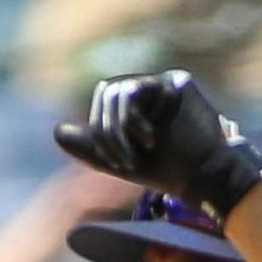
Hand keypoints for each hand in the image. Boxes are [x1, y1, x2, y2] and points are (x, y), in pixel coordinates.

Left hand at [53, 69, 261, 220]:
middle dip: (105, 132)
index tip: (116, 164)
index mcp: (138, 102)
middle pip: (107, 92)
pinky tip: (150, 141)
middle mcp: (151, 88)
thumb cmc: (168, 172)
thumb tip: (56, 132)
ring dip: (116, 131)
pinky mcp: (177, 82)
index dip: (99, 131)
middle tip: (122, 163)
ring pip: (117, 91)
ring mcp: (164, 83)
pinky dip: (132, 122)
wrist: (204, 179)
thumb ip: (91, 148)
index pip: (104, 101)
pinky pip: (135, 91)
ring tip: (136, 156)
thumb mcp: (121, 161)